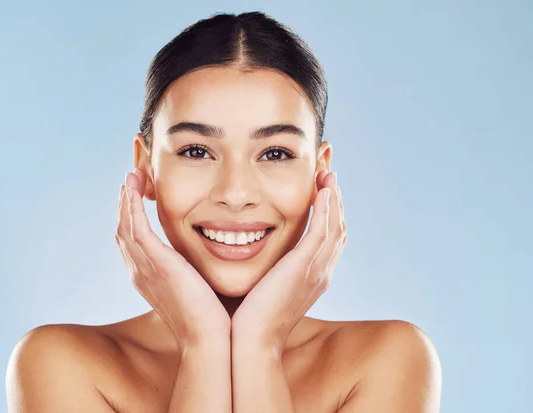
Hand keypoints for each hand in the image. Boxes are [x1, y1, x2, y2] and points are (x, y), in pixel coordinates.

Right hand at [115, 169, 230, 350]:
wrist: (209, 338)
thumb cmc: (211, 318)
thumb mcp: (197, 287)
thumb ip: (194, 269)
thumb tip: (211, 254)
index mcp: (148, 278)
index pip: (132, 242)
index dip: (131, 218)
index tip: (137, 196)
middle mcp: (140, 272)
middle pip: (123, 230)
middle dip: (125, 204)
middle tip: (130, 180)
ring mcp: (144, 268)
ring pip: (125, 225)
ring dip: (126, 199)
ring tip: (131, 176)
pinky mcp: (155, 263)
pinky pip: (136, 228)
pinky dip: (132, 206)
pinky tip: (134, 188)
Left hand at [231, 170, 346, 352]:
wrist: (253, 341)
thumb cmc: (252, 318)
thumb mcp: (266, 287)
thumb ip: (270, 268)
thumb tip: (254, 252)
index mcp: (314, 276)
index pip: (329, 238)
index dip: (330, 212)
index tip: (322, 189)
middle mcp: (322, 272)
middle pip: (338, 228)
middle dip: (336, 200)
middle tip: (329, 173)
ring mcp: (316, 270)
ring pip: (334, 226)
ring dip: (333, 198)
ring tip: (328, 173)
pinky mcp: (304, 267)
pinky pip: (322, 232)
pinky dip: (325, 209)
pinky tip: (323, 190)